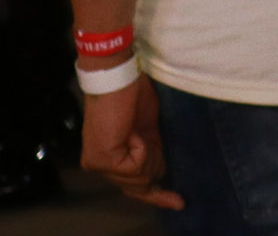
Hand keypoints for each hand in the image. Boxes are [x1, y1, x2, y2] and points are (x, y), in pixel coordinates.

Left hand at [81, 73, 180, 209]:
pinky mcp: (102, 159)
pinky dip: (143, 148)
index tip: (178, 202)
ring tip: (142, 133)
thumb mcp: (148, 129)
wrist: (117, 76)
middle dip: (155, 174)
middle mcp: (100, 164)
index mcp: (112, 155)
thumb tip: (162, 172)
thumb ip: (152, 152)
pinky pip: (136, 166)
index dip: (156, 195)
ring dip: (150, 157)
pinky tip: (134, 132)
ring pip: (139, 179)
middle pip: (138, 186)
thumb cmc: (133, 94)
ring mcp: (99, 163)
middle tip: (159, 157)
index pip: (133, 185)